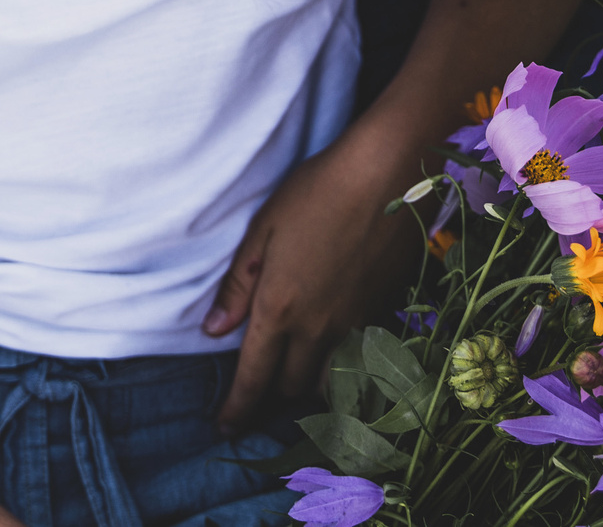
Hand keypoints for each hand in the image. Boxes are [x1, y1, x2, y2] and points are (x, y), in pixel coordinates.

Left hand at [202, 133, 418, 432]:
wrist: (387, 174)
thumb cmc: (317, 191)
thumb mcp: (263, 229)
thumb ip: (239, 284)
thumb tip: (214, 330)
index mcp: (280, 308)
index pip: (253, 377)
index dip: (237, 409)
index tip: (225, 428)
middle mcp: (319, 328)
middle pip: (292, 387)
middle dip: (271, 396)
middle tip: (259, 392)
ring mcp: (356, 324)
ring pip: (330, 382)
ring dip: (311, 387)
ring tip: (298, 378)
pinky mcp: (384, 312)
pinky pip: (360, 359)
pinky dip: (344, 366)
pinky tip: (337, 351)